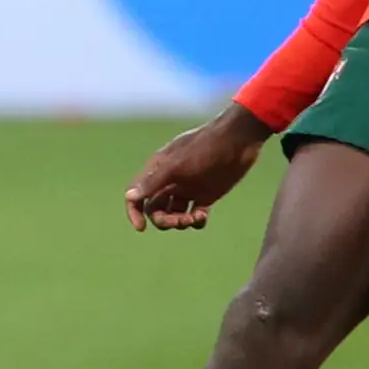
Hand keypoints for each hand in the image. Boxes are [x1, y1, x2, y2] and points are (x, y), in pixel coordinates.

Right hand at [125, 102, 269, 231]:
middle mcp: (170, 181)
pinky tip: (203, 216)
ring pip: (174, 214)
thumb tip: (130, 196)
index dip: (134, 212)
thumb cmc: (205, 148)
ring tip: (195, 217)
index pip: (137, 195)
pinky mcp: (206, 195)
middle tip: (179, 221)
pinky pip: (194, 215)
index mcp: (158, 171)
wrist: (238, 140)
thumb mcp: (177, 166)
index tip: (141, 228)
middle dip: (164, 220)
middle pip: (156, 209)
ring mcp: (188, 189)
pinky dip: (196, 221)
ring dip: (181, 222)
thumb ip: (153, 182)